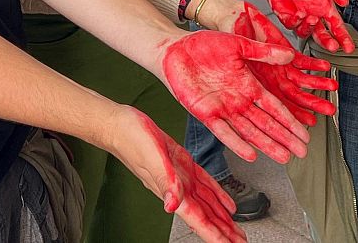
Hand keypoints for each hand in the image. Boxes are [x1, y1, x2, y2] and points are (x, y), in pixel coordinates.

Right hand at [109, 108, 243, 242]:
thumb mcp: (152, 158)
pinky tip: (227, 204)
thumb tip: (171, 206)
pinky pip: (206, 185)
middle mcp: (179, 189)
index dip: (215, 235)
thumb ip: (164, 182)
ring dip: (223, 219)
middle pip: (207, 217)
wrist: (120, 125)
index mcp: (173, 190)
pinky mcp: (183, 165)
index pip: (198, 220)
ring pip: (208, 205)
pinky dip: (218, 196)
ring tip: (237, 231)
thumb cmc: (131, 139)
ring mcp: (182, 178)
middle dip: (224, 232)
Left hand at [159, 30, 313, 162]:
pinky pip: (224, 132)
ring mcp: (223, 108)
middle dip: (285, 137)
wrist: (174, 49)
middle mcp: (238, 100)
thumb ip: (263, 53)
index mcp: (248, 84)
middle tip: (302, 152)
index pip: (274, 106)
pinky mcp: (205, 113)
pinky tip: (251, 154)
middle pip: (266, 123)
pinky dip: (237, 144)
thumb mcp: (238, 44)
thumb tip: (290, 54)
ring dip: (267, 144)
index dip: (290, 120)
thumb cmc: (204, 45)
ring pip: (249, 131)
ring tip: (284, 156)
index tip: (305, 131)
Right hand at [231, 1, 337, 124]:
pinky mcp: (286, 53)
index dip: (294, 115)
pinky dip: (314, 64)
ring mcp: (281, 67)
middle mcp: (273, 80)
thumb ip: (249, 72)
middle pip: (296, 96)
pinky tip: (325, 66)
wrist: (233, 22)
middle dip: (313, 103)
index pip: (280, 106)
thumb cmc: (228, 42)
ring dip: (318, 83)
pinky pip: (303, 61)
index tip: (308, 122)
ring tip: (332, 86)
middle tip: (329, 109)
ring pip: (303, 81)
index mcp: (259, 86)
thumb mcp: (235, 57)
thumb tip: (260, 85)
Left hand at [256, 0, 353, 51]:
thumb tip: (345, 1)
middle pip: (322, 34)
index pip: (336, 24)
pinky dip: (295, 22)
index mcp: (324, 2)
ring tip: (313, 20)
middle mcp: (312, 11)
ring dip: (311, 30)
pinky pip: (290, 23)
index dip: (343, 36)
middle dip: (328, 42)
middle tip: (334, 46)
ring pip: (305, 32)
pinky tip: (299, 14)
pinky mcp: (283, 12)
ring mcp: (298, 13)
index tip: (349, 46)